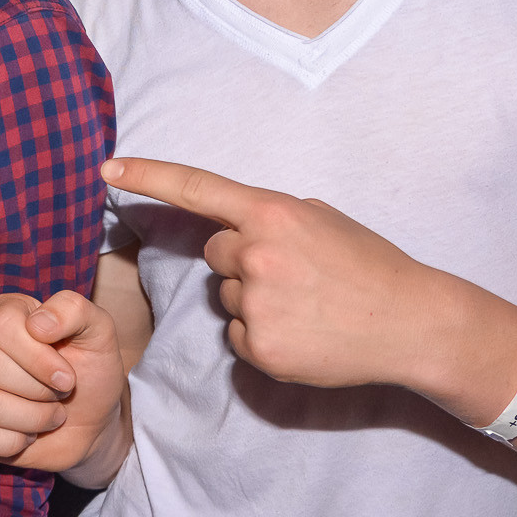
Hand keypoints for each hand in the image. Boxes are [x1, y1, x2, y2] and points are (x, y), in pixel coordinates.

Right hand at [0, 291, 128, 472]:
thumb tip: (37, 323)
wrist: (90, 421)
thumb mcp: (100, 332)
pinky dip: (10, 443)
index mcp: (6, 310)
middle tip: (59, 395)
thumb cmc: (91, 371)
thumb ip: (74, 310)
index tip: (68, 378)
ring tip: (49, 415)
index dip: (39, 358)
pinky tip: (27, 436)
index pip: (3, 326)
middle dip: (37, 391)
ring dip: (31, 419)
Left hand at [103, 157, 439, 388]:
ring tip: (307, 304)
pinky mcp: (260, 348)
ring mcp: (257, 304)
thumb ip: (271, 218)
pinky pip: (240, 336)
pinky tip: (304, 332)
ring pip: (228, 297)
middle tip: (295, 272)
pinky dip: (264, 335)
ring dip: (256, 298)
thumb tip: (237, 228)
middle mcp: (256, 254)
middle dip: (242, 259)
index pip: (195, 188)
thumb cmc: (368, 264)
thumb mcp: (321, 218)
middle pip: (215, 252)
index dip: (147, 176)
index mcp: (271, 213)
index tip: (107, 168)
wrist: (409, 322)